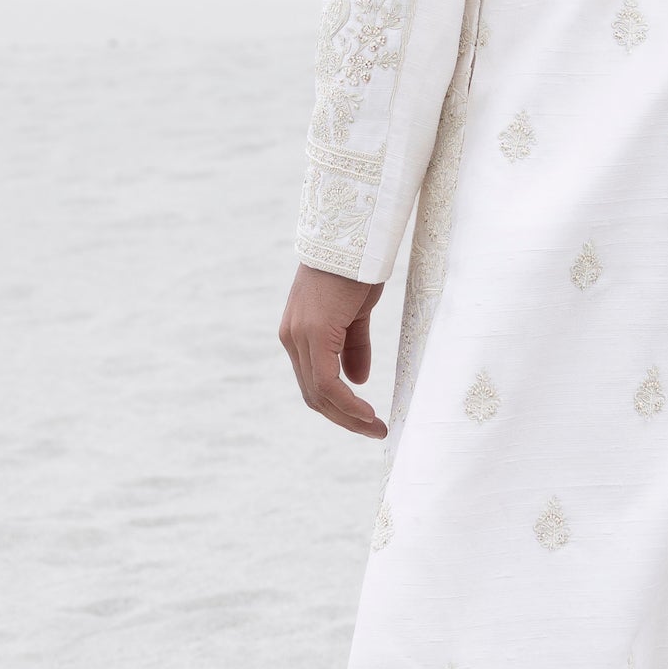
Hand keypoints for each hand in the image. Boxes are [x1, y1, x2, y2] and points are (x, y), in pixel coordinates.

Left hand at [279, 264, 387, 437]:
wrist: (352, 239)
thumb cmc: (355, 270)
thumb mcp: (354, 314)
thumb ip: (352, 347)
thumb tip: (357, 380)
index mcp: (298, 333)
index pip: (313, 382)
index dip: (338, 405)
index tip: (365, 418)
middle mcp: (292, 338)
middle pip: (313, 394)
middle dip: (344, 417)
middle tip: (373, 430)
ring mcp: (299, 336)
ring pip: (318, 393)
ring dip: (348, 416)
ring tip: (375, 427)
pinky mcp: (313, 333)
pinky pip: (327, 381)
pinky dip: (346, 402)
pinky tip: (366, 412)